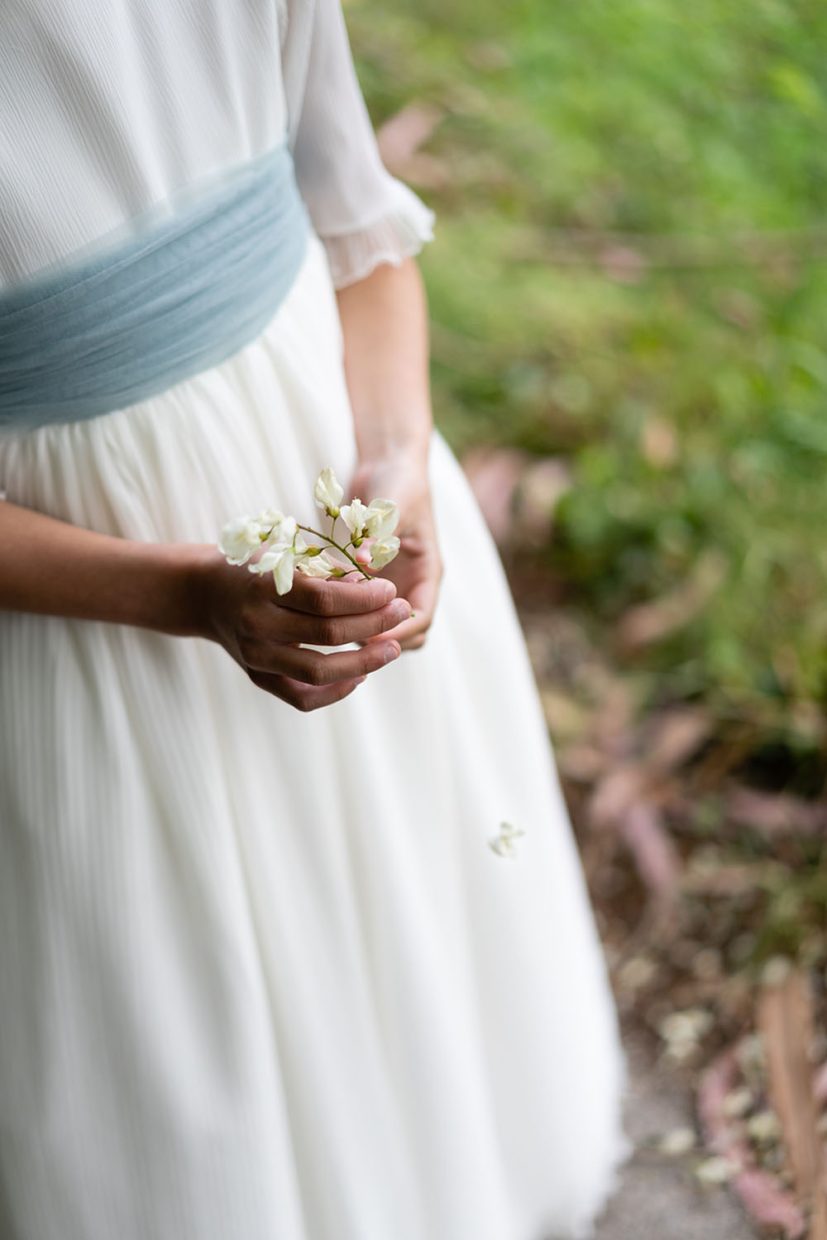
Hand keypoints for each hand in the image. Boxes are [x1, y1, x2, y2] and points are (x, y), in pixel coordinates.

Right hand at [196, 551, 411, 710]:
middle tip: (402, 612)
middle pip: (327, 634)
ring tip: (391, 649)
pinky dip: (336, 691)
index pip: (324, 598)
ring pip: (318, 672)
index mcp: (262, 587)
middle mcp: (256, 625)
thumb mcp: (284, 555)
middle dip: (374, 624)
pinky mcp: (258, 678)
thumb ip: (326, 571)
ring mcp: (256, 657)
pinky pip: (302, 698)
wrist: (205, 595)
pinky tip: (360, 675)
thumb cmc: (254, 567)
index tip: (391, 590)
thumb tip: (374, 591)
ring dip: (363, 663)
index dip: (365, 598)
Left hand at [347, 453, 443, 650]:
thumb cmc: (397, 482)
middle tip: (343, 637)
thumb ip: (379, 536)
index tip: (370, 633)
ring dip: (360, 629)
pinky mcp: (369, 579)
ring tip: (328, 624)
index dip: (399, 630)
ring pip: (381, 625)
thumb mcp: (393, 507)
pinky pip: (359, 608)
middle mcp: (412, 583)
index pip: (422, 616)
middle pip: (405, 632)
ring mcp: (391, 583)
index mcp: (428, 571)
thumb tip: (360, 563)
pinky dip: (344, 612)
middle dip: (379, 639)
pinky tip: (319, 606)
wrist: (388, 465)